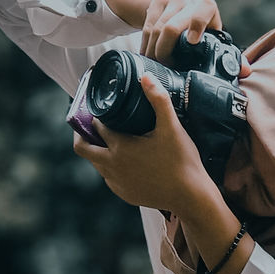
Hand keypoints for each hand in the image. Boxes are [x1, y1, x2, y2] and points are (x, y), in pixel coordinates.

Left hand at [72, 72, 218, 214]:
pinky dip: (111, 167)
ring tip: (109, 140)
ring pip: (96, 164)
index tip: (101, 110)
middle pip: (83, 148)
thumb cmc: (183, 162)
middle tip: (91, 125)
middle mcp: (113, 166)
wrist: (191, 197)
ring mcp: (117, 183)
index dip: (97, 116)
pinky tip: (124, 160)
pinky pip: (109, 178)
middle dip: (83, 134)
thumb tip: (146, 76)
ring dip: (98, 151)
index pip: (96, 127)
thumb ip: (159, 100)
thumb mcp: (172, 127)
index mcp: (120, 147)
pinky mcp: (125, 194)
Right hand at [103, 0, 250, 77]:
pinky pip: (146, 28)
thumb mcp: (213, 42)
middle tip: (167, 69)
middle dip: (166, 53)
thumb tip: (246, 72)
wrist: (177, 11)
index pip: (205, 9)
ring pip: (156, 30)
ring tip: (157, 67)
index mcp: (208, 8)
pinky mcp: (155, 2)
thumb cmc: (201, 34)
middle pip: (171, 28)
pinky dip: (146, 46)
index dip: (198, 24)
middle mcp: (189, 1)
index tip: (192, 42)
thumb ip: (229, 57)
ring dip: (154, 53)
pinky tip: (147, 58)